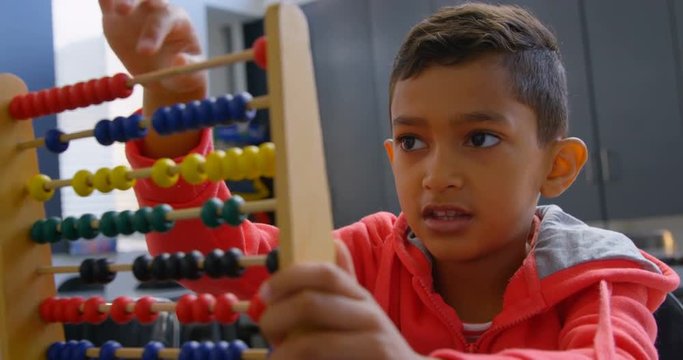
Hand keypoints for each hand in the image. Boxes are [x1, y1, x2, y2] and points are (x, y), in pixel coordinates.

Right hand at [99, 0, 204, 94]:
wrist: (163, 75)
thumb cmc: (182, 73)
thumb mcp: (191, 77)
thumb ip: (189, 67)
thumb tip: (179, 60)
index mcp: (177, 20)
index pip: (165, 18)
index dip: (154, 31)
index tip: (145, 52)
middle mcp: (156, 8)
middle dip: (135, 0)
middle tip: (123, 11)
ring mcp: (135, 9)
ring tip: (111, 7)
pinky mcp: (115, 15)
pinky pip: (107, 1)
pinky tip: (103, 3)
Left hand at [258, 244, 421, 359]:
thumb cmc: (373, 344)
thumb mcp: (362, 312)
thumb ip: (343, 285)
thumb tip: (335, 242)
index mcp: (360, 296)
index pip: (325, 273)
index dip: (288, 278)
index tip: (265, 293)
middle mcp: (369, 316)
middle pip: (311, 305)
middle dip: (276, 317)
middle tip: (267, 331)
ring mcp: (374, 344)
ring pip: (311, 344)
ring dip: (282, 354)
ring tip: (276, 359)